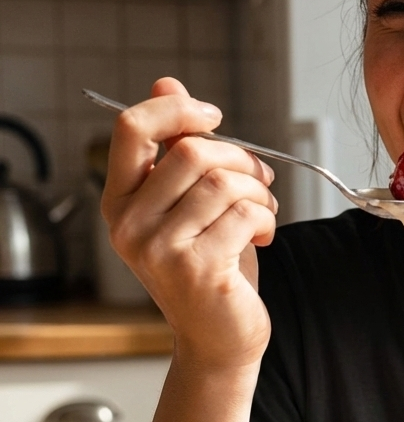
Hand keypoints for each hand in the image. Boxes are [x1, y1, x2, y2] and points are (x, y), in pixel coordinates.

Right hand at [102, 77, 278, 371]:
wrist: (220, 339)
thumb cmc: (210, 268)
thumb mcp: (190, 206)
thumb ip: (176, 149)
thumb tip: (168, 82)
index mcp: (120, 202)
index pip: (132, 129)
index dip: (177, 110)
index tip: (214, 116)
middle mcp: (130, 225)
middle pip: (190, 151)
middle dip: (240, 158)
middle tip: (262, 180)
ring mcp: (160, 249)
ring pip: (221, 182)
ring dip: (258, 191)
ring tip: (266, 212)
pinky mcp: (197, 269)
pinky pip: (242, 214)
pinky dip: (266, 218)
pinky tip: (265, 235)